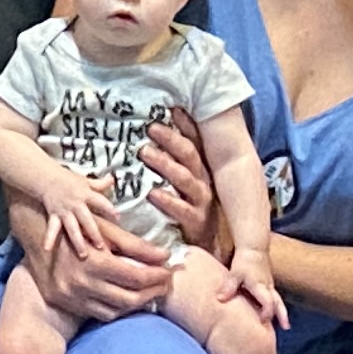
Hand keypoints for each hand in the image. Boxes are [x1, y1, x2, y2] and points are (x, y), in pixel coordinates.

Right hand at [19, 186, 168, 326]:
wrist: (38, 238)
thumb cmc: (78, 229)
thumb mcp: (106, 231)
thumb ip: (137, 245)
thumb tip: (165, 256)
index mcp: (94, 262)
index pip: (136, 277)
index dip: (157, 276)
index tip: (170, 271)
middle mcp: (83, 284)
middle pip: (130, 298)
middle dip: (153, 293)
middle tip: (166, 284)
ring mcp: (74, 298)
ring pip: (117, 310)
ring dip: (139, 304)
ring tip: (152, 293)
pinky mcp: (69, 305)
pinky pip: (102, 315)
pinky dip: (120, 310)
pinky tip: (130, 300)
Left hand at [132, 114, 215, 244]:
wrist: (207, 246)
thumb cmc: (187, 208)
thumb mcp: (181, 181)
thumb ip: (169, 160)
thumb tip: (150, 132)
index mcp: (199, 167)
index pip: (194, 139)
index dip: (185, 123)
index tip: (171, 107)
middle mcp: (203, 180)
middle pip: (189, 153)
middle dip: (170, 138)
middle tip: (150, 126)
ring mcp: (201, 200)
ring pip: (184, 178)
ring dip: (164, 164)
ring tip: (145, 152)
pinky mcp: (196, 221)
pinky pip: (182, 209)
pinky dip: (168, 201)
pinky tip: (153, 193)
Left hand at [231, 241, 288, 328]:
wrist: (254, 247)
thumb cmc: (245, 260)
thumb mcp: (235, 273)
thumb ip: (228, 286)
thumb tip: (219, 299)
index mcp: (260, 286)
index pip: (268, 301)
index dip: (267, 312)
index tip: (263, 320)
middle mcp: (268, 287)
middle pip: (278, 303)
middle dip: (282, 315)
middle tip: (286, 327)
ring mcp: (270, 285)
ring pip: (278, 300)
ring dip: (281, 312)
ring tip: (285, 325)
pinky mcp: (268, 283)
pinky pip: (274, 297)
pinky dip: (276, 306)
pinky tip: (274, 313)